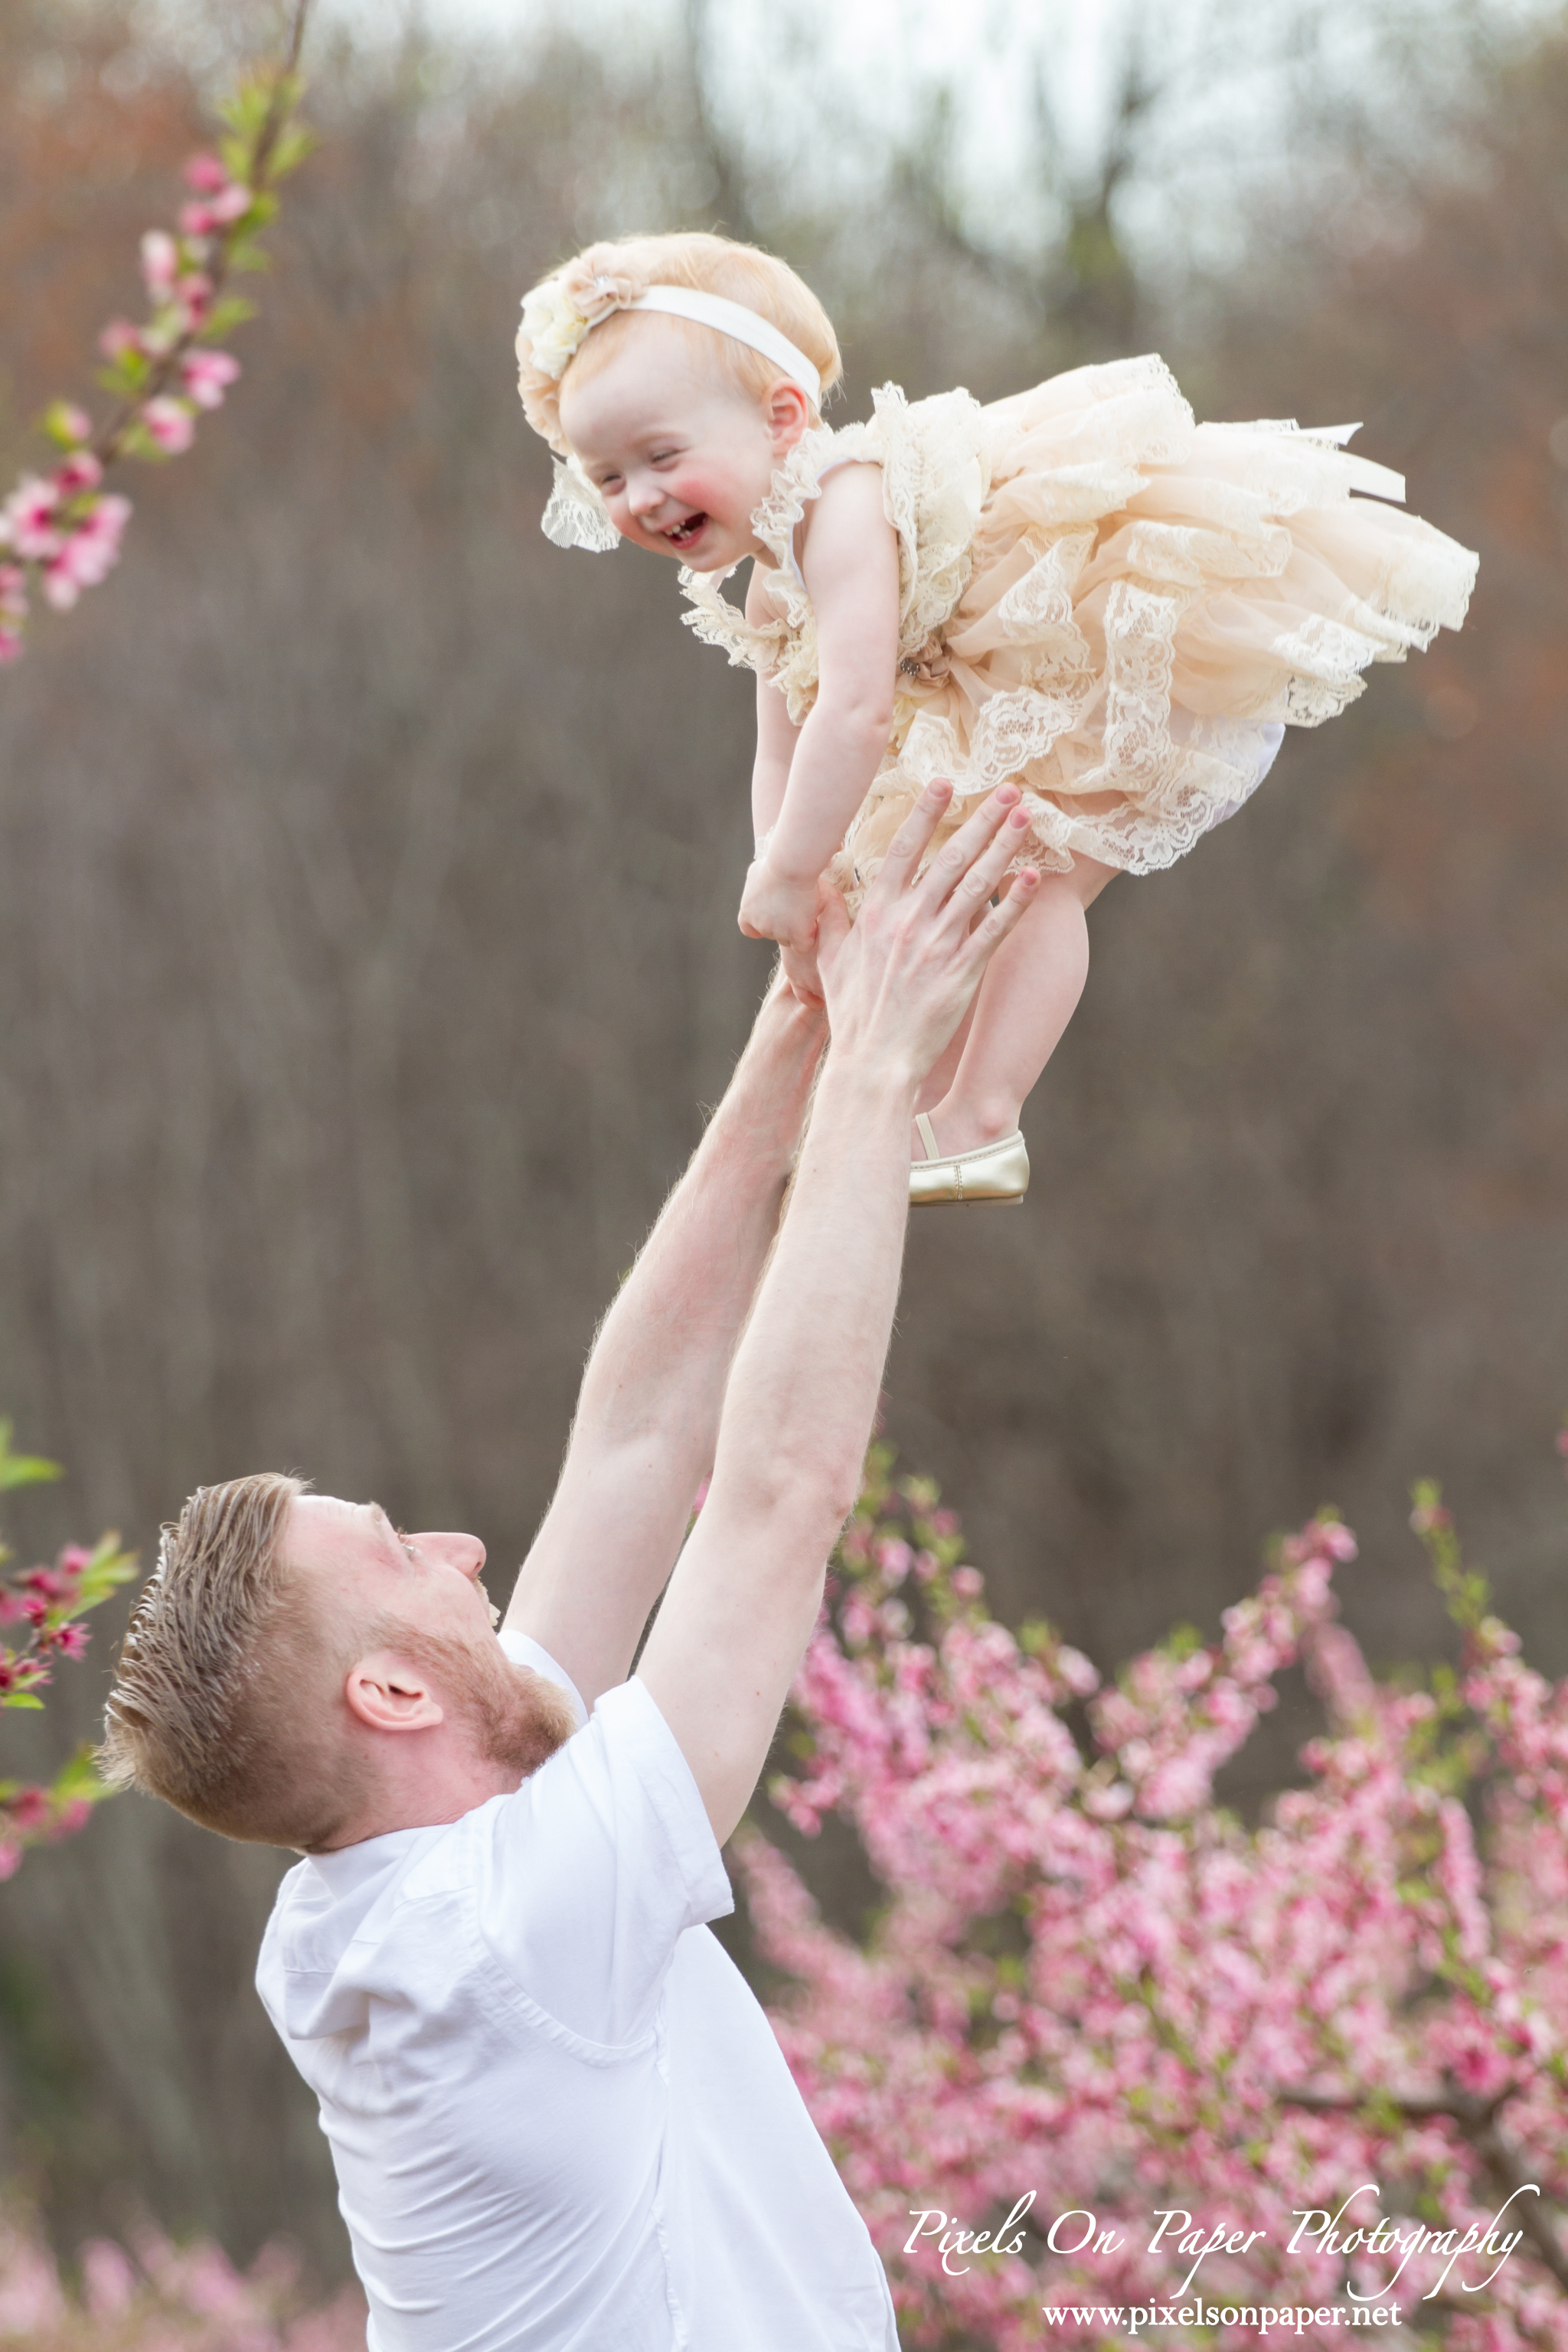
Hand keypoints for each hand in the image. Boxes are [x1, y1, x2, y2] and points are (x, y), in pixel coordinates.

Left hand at [738, 858, 823, 1004]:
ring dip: (796, 931)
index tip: (771, 919)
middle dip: (782, 926)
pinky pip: (803, 946)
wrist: (791, 867)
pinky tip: (813, 926)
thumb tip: (760, 883)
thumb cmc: (775, 864)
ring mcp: (778, 932)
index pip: (749, 929)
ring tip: (806, 915)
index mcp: (748, 911)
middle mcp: (760, 924)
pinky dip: (808, 938)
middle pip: (772, 935)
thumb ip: (756, 884)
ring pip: (788, 940)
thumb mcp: (756, 872)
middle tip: (795, 910)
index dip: (759, 927)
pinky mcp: (797, 934)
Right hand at [814, 780, 1038, 1082]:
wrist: (873, 1063)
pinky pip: (994, 930)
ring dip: (1004, 848)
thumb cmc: (853, 1015)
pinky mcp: (962, 973)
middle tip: (1008, 790)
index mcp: (876, 913)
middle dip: (981, 820)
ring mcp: (936, 946)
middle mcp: (908, 921)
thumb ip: (829, 919)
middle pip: (950, 858)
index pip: (903, 850)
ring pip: (976, 885)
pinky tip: (1033, 878)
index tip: (945, 782)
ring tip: (1026, 819)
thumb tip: (819, 887)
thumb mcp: (829, 961)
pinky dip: (1014, 903)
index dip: (926, 814)